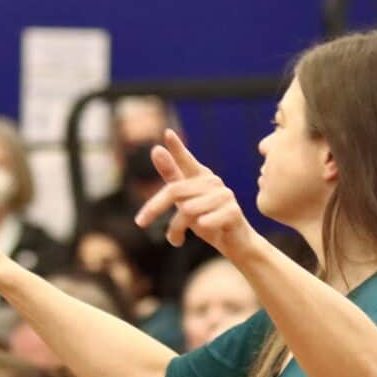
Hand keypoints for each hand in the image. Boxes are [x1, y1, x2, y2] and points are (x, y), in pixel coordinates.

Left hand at [134, 130, 257, 259]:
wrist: (235, 243)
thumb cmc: (206, 220)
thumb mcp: (184, 201)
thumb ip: (171, 176)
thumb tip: (156, 148)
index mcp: (200, 176)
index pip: (186, 160)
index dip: (177, 148)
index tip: (167, 133)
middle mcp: (213, 182)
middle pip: (174, 191)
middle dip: (154, 208)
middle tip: (140, 222)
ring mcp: (225, 195)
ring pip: (187, 210)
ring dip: (176, 229)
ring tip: (175, 239)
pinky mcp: (233, 211)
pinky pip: (205, 221)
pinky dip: (200, 228)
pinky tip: (204, 229)